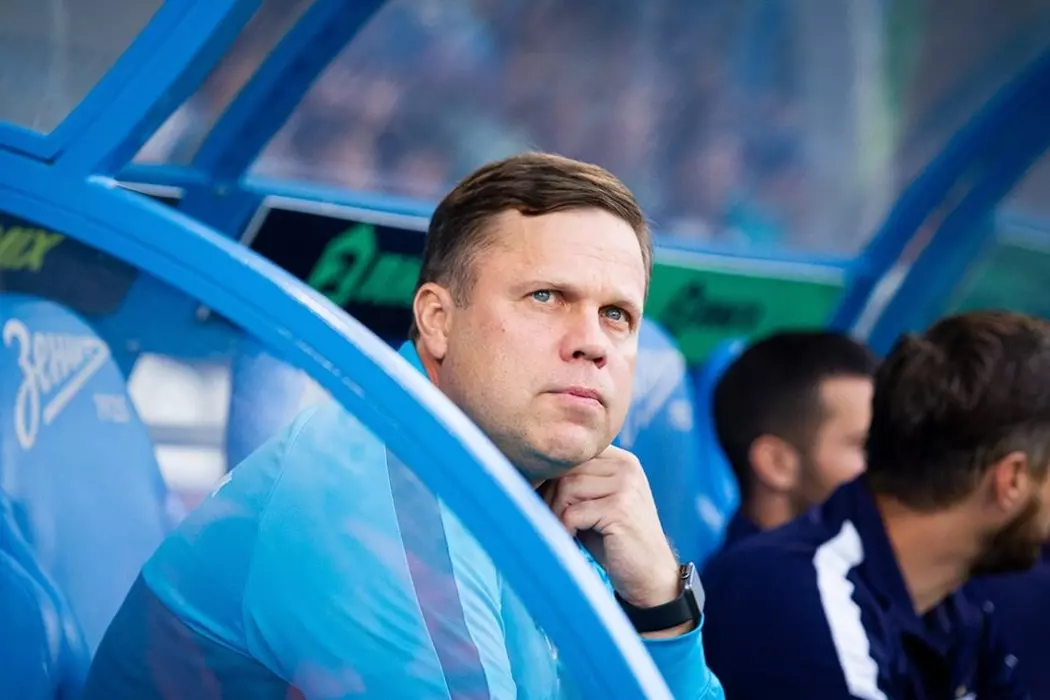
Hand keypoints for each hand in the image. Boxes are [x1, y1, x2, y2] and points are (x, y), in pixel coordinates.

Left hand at [542, 446, 680, 609]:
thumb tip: (532, 471)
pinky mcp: (620, 508)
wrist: (650, 576)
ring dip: (556, 513)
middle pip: (567, 468)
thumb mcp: (595, 504)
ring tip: (562, 530)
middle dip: (550, 496)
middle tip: (548, 520)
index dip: (552, 477)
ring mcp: (626, 485)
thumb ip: (575, 482)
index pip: (573, 455)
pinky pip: (573, 513)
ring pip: (567, 487)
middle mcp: (626, 467)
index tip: (544, 502)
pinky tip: (571, 539)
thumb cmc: (614, 541)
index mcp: (621, 460)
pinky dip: (565, 529)